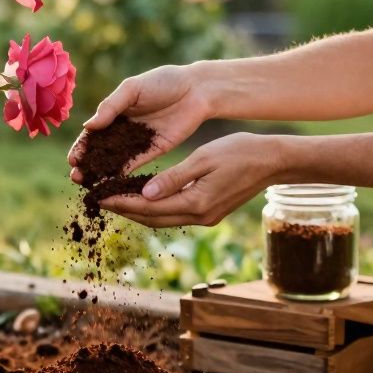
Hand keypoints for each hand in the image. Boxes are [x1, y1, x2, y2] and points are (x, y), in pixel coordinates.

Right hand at [68, 64, 213, 183]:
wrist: (196, 90)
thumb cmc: (163, 82)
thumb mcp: (133, 89)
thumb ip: (111, 106)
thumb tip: (88, 126)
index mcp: (113, 113)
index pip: (92, 134)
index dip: (81, 147)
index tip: (72, 160)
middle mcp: (122, 129)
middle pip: (99, 151)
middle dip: (87, 165)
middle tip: (77, 178)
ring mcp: (137, 142)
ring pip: (114, 161)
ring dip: (101, 174)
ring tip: (90, 186)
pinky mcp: (153, 150)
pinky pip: (135, 166)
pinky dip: (122, 176)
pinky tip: (112, 187)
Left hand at [99, 132, 285, 227]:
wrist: (273, 161)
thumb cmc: (240, 152)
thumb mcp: (203, 158)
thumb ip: (173, 178)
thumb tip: (144, 195)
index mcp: (195, 203)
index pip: (148, 208)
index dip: (121, 203)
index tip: (99, 197)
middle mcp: (199, 216)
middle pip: (152, 219)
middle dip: (124, 210)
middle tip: (99, 201)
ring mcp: (206, 218)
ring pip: (162, 220)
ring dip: (138, 212)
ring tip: (115, 200)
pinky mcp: (210, 214)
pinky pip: (174, 215)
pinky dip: (155, 209)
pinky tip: (143, 198)